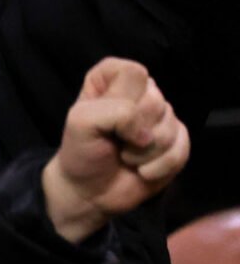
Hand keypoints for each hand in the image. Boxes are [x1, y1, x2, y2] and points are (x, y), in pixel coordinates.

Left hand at [43, 57, 189, 241]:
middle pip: (156, 100)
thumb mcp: (81, 122)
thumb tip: (148, 133)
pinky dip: (159, 166)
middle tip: (116, 141)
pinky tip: (142, 170)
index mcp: (113, 77)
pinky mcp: (177, 141)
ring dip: (143, 152)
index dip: (123, 99)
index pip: (134, 72)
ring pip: (170, 126)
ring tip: (126, 156)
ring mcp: (161, 117)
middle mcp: (141, 92)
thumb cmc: (81, 151)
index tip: (104, 118)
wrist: (90, 190)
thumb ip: (115, 112)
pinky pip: (182, 149)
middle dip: (132, 130)